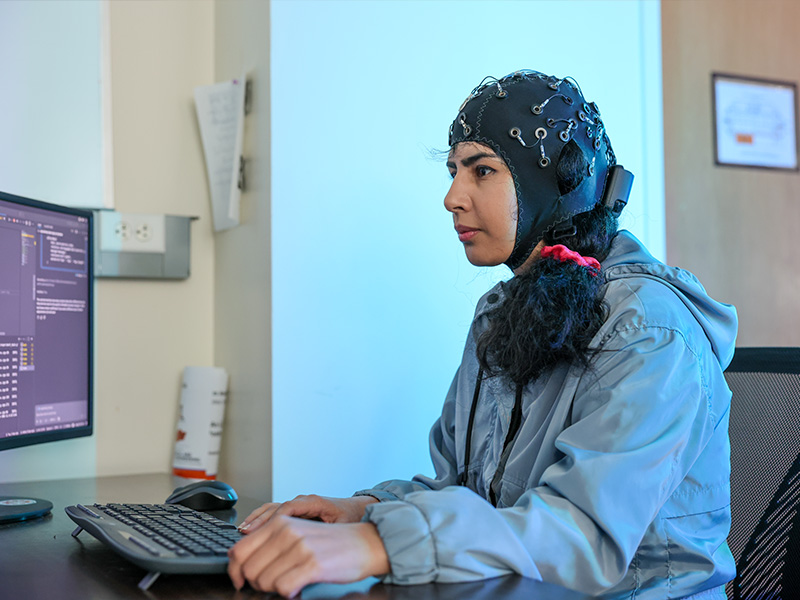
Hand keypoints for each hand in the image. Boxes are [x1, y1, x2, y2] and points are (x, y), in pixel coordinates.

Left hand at [227, 515, 389, 596]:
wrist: (366, 543)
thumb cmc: (331, 543)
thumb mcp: (297, 533)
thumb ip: (271, 542)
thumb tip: (242, 562)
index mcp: (280, 523)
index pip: (239, 550)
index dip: (234, 570)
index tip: (240, 580)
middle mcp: (287, 532)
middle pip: (248, 569)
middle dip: (256, 583)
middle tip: (272, 584)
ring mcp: (300, 548)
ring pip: (264, 581)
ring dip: (273, 589)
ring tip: (289, 582)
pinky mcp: (313, 565)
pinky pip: (283, 588)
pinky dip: (288, 593)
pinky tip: (298, 587)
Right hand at [239, 495, 377, 532]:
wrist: (356, 510)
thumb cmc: (350, 518)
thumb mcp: (341, 525)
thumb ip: (326, 531)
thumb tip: (313, 542)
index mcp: (313, 502)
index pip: (289, 508)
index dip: (274, 520)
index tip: (263, 531)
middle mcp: (301, 501)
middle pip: (275, 508)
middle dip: (259, 521)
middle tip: (244, 533)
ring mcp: (296, 506)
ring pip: (271, 509)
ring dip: (256, 520)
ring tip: (242, 532)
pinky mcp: (294, 513)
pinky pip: (273, 513)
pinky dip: (260, 521)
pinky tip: (250, 531)